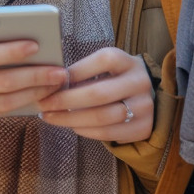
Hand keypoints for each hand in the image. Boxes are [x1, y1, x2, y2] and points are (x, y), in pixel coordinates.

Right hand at [0, 41, 68, 132]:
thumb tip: (28, 54)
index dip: (12, 51)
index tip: (36, 46)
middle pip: (1, 83)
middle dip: (34, 77)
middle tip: (59, 72)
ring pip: (3, 104)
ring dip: (33, 94)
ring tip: (52, 86)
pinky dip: (18, 107)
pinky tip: (35, 98)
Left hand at [36, 47, 153, 142]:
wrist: (149, 99)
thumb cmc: (115, 79)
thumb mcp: (107, 68)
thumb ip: (86, 72)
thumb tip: (52, 82)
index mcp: (128, 61)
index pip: (103, 60)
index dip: (77, 70)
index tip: (53, 80)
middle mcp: (139, 82)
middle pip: (98, 93)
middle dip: (66, 100)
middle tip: (44, 104)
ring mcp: (143, 107)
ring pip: (101, 117)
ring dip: (71, 119)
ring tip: (52, 117)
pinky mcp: (142, 128)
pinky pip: (108, 133)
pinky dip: (85, 131)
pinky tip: (71, 126)